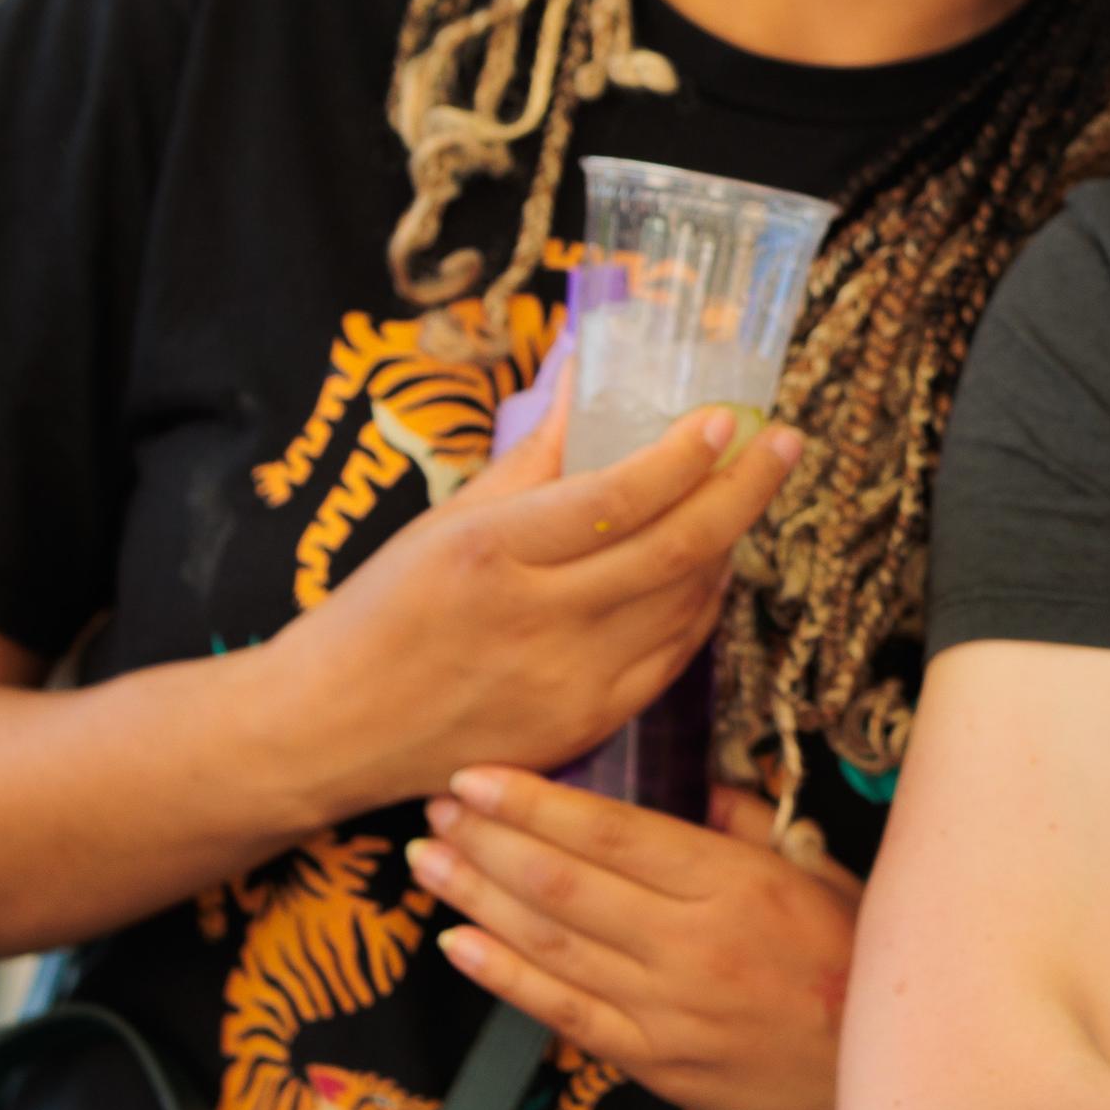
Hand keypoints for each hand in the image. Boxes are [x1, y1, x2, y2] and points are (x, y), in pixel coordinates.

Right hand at [261, 400, 803, 820]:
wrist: (326, 733)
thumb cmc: (378, 613)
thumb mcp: (443, 522)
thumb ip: (531, 457)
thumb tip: (586, 375)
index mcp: (489, 556)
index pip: (616, 499)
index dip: (683, 458)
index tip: (727, 418)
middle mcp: (536, 622)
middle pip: (675, 552)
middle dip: (745, 491)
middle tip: (784, 441)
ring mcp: (568, 684)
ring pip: (685, 603)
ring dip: (728, 543)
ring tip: (747, 491)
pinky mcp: (585, 727)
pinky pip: (673, 657)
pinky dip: (701, 604)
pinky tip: (711, 566)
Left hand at [411, 770, 859, 1109]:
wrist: (885, 1075)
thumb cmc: (860, 961)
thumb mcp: (822, 873)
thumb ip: (755, 828)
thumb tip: (708, 787)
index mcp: (732, 881)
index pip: (611, 830)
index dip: (534, 802)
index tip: (478, 775)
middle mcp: (689, 941)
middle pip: (564, 882)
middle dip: (488, 840)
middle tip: (435, 808)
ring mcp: (665, 1007)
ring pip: (550, 944)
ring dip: (478, 899)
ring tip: (429, 862)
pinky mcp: (653, 1061)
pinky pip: (564, 1013)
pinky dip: (505, 978)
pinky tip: (458, 945)